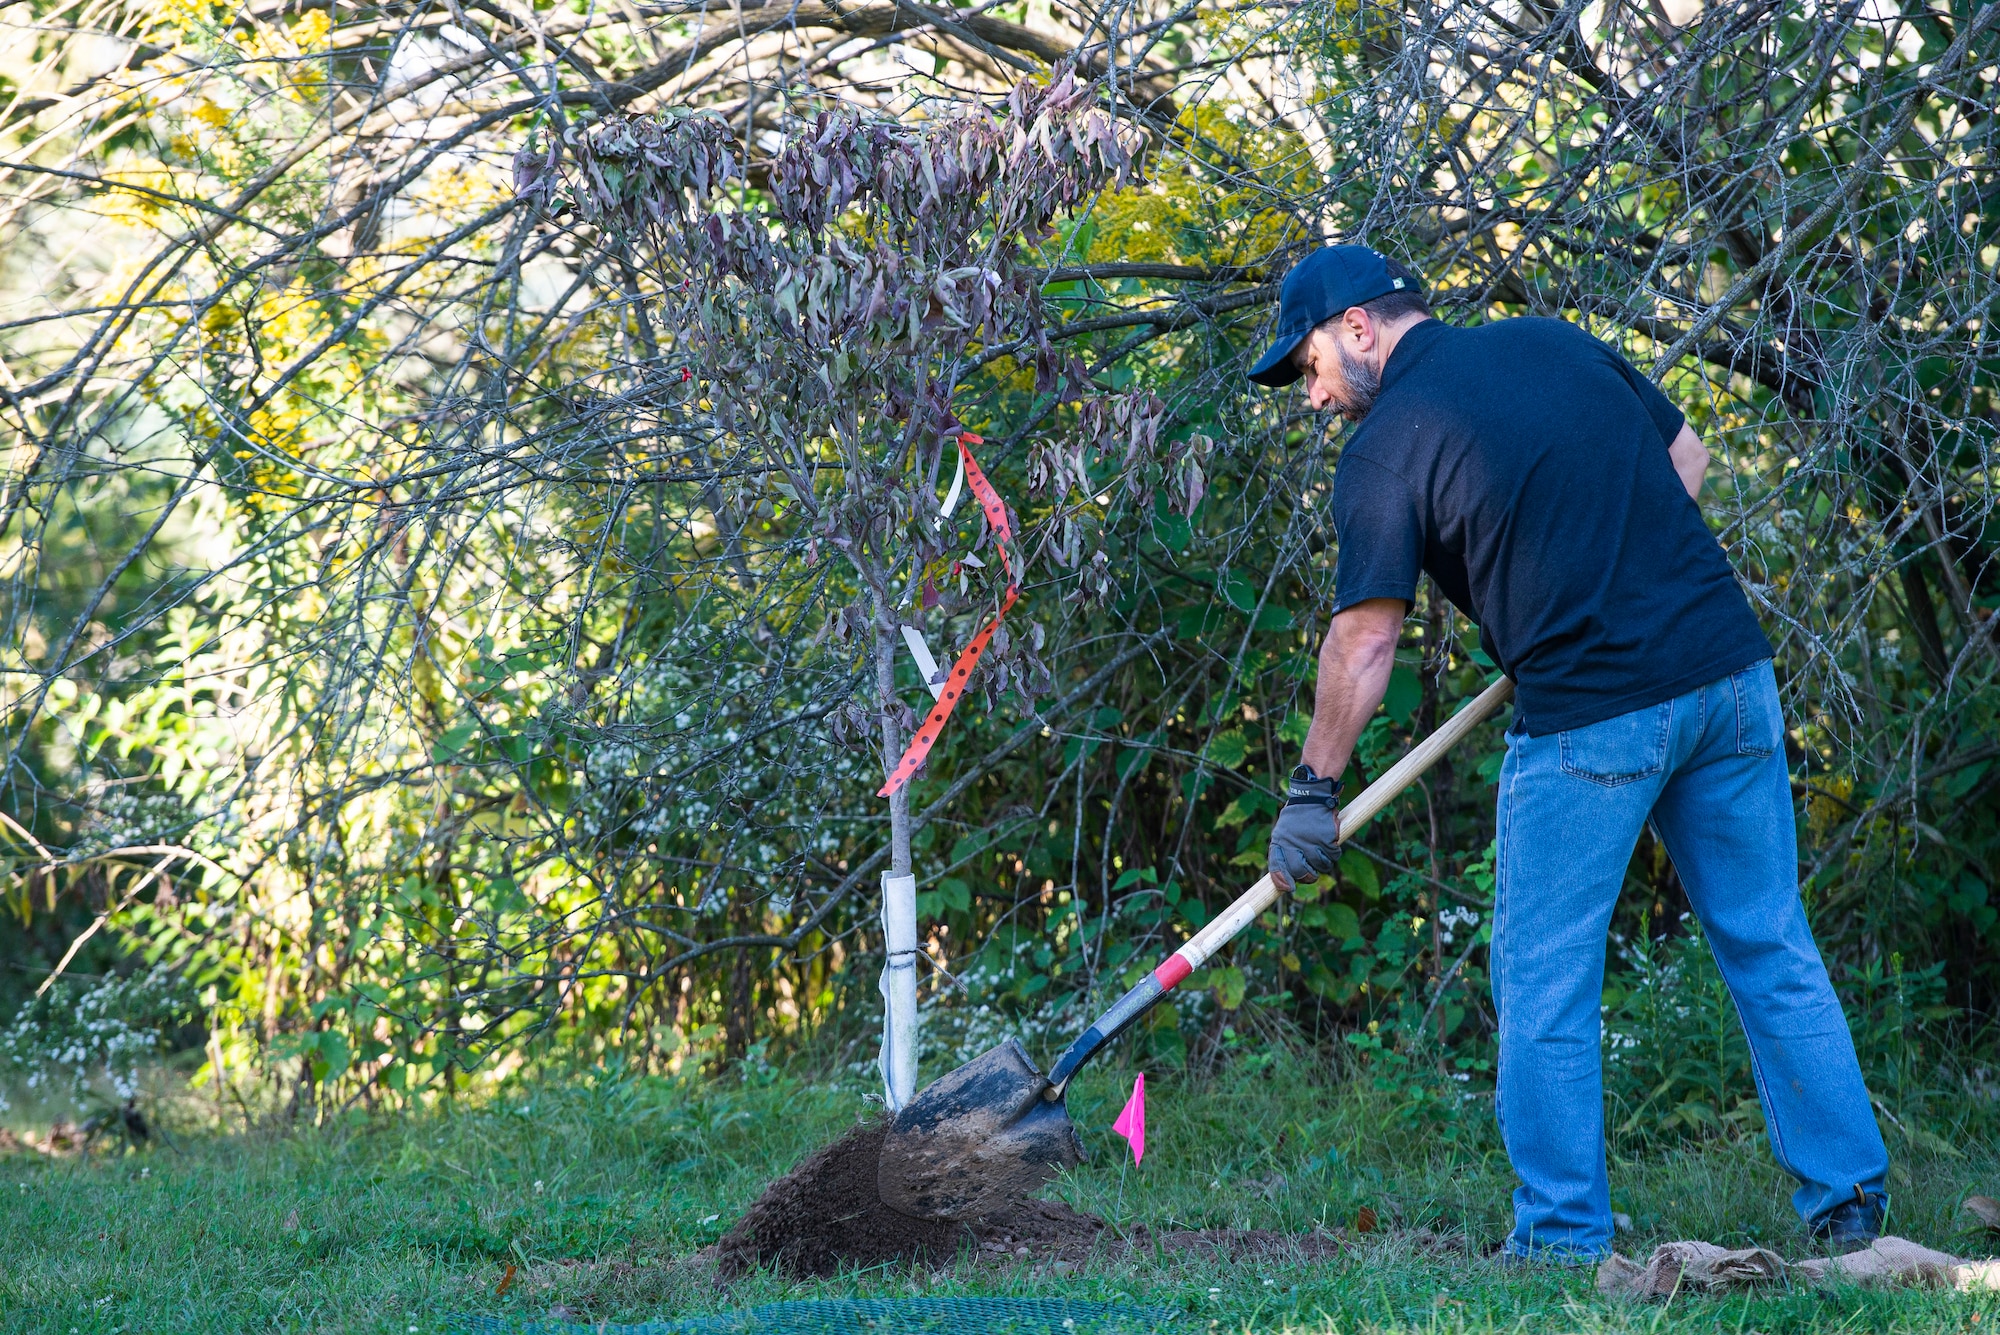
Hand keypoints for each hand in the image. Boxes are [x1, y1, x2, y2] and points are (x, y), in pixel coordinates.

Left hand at [1268, 765, 1340, 885]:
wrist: (1312, 796)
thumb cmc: (1297, 818)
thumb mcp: (1283, 832)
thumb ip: (1283, 853)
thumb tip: (1285, 882)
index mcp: (1279, 841)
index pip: (1277, 866)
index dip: (1282, 881)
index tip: (1288, 889)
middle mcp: (1292, 842)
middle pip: (1300, 872)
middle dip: (1307, 877)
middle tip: (1311, 873)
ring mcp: (1310, 840)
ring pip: (1320, 866)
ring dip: (1323, 864)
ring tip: (1321, 852)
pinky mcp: (1326, 837)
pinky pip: (1333, 856)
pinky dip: (1333, 853)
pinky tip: (1330, 844)